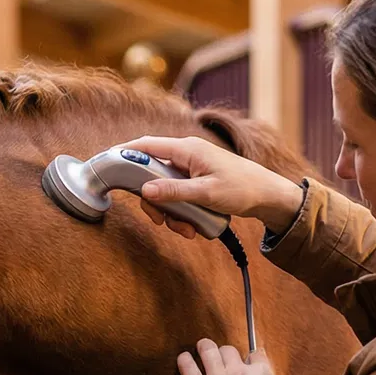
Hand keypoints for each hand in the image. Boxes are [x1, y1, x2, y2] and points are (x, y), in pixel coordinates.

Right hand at [116, 135, 305, 238]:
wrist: (268, 196)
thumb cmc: (242, 189)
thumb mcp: (205, 193)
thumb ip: (173, 191)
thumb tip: (144, 191)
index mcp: (187, 150)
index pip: (146, 145)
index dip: (124, 153)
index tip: (107, 165)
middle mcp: (186, 156)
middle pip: (151, 175)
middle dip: (153, 201)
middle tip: (159, 220)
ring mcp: (191, 169)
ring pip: (164, 190)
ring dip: (169, 212)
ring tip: (186, 229)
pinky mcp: (196, 181)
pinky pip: (178, 196)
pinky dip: (181, 213)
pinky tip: (193, 227)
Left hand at [177, 339, 290, 374]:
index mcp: (260, 374)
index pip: (256, 355)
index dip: (252, 358)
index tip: (248, 361)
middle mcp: (238, 371)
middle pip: (229, 350)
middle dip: (227, 353)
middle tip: (224, 358)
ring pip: (208, 350)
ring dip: (205, 347)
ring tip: (202, 347)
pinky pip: (188, 369)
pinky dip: (185, 361)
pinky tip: (184, 358)